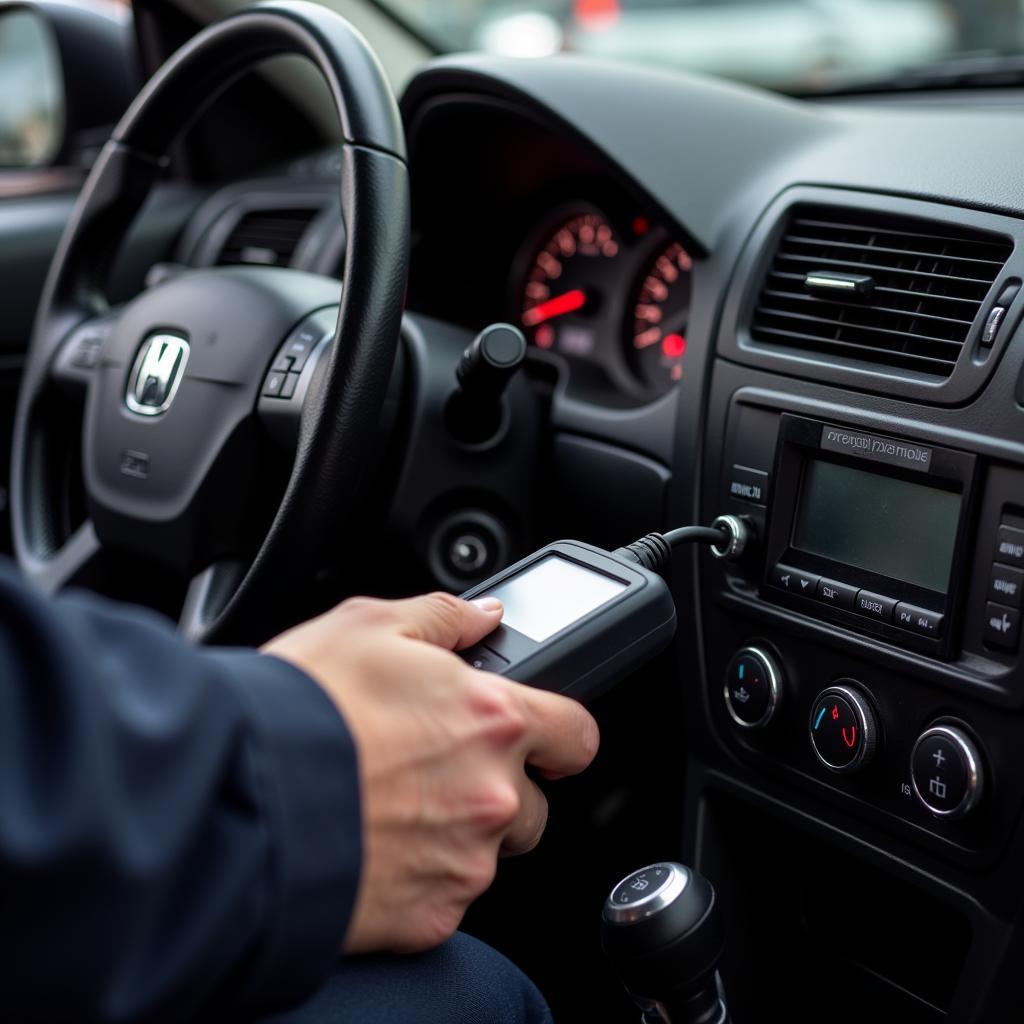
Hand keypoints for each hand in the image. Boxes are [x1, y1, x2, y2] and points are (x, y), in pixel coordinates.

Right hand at [262, 591, 599, 953]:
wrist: (241, 801)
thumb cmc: (303, 710)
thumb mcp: (368, 625)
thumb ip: (443, 616)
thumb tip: (482, 615)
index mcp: (492, 719)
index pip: (576, 734)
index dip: (560, 734)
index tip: (541, 739)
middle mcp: (493, 794)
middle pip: (534, 804)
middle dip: (499, 789)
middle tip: (435, 771)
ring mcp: (466, 862)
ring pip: (488, 853)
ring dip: (458, 835)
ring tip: (392, 808)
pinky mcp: (432, 917)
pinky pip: (446, 898)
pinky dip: (419, 878)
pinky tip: (373, 846)